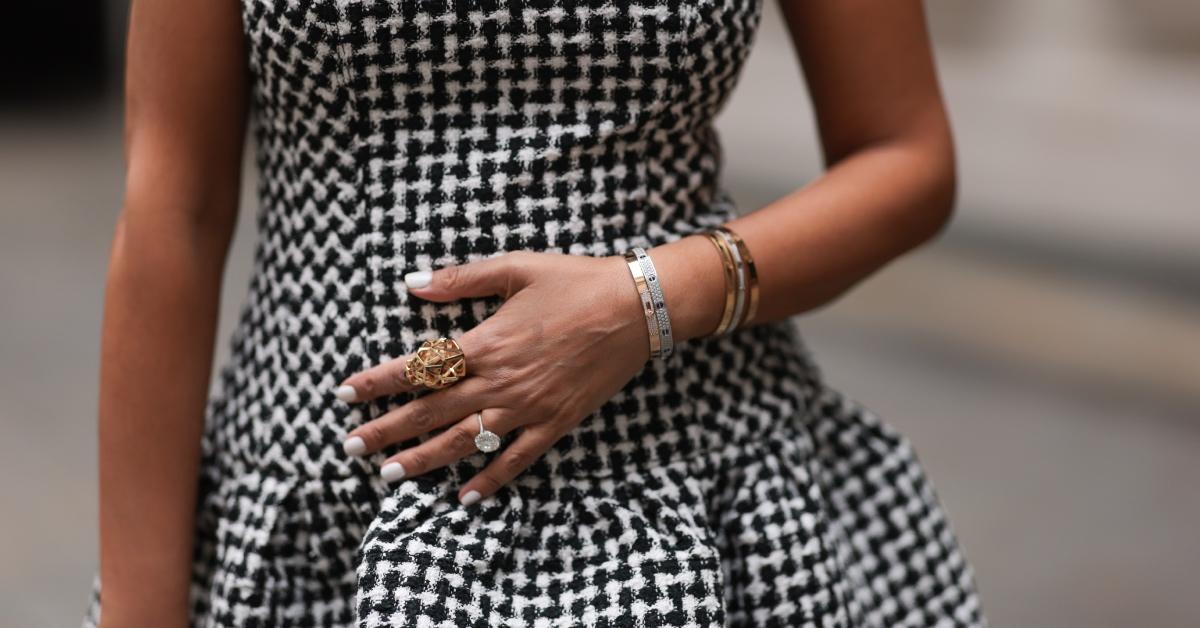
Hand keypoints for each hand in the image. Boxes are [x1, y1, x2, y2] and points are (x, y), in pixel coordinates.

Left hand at [335, 250, 651, 504]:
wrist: (638, 308)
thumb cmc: (576, 281)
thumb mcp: (516, 268)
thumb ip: (461, 280)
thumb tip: (411, 283)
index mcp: (486, 342)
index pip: (418, 368)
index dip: (376, 383)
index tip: (342, 394)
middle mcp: (500, 382)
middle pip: (431, 412)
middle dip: (386, 431)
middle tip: (349, 447)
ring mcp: (528, 408)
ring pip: (464, 442)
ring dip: (423, 460)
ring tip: (388, 475)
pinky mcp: (556, 423)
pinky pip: (516, 460)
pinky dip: (489, 481)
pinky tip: (464, 497)